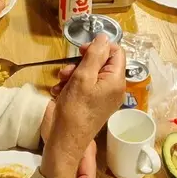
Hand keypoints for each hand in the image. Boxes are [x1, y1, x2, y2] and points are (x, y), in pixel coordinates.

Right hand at [40, 34, 125, 177]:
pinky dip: (72, 86)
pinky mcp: (94, 103)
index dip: (99, 47)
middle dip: (82, 63)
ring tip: (61, 82)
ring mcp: (104, 97)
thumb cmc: (75, 108)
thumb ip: (95, 55)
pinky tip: (60, 91)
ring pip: (90, 74)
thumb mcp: (83, 77)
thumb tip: (105, 37)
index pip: (116, 52)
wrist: (66, 140)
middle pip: (101, 63)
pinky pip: (85, 86)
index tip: (82, 50)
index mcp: (116, 80)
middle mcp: (114, 88)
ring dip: (73, 74)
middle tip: (67, 70)